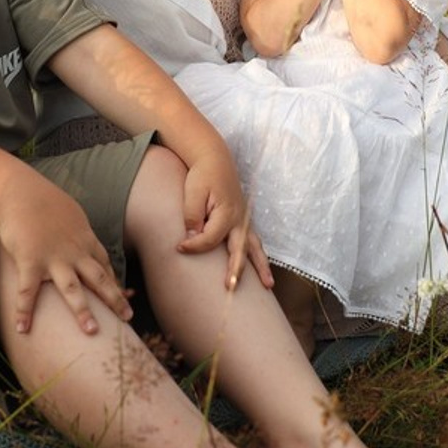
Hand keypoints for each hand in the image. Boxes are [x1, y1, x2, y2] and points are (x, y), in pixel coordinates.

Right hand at [0, 173, 131, 334]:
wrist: (22, 191)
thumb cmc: (45, 202)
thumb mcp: (72, 215)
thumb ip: (80, 232)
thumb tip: (86, 241)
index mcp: (85, 241)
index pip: (105, 267)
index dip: (116, 285)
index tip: (127, 300)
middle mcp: (74, 252)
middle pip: (99, 279)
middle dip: (114, 300)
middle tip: (127, 319)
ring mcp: (53, 258)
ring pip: (72, 289)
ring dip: (82, 311)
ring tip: (92, 332)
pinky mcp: (30, 260)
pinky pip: (28, 291)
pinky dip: (24, 311)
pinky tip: (22, 329)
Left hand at [177, 149, 274, 290]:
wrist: (214, 158)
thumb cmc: (202, 175)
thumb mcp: (192, 193)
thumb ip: (192, 216)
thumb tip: (192, 238)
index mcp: (226, 213)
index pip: (210, 239)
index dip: (193, 246)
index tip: (178, 247)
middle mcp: (239, 219)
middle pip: (239, 250)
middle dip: (236, 271)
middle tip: (230, 289)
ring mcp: (244, 219)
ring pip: (254, 247)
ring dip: (261, 266)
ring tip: (268, 286)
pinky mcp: (244, 219)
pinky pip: (254, 241)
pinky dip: (259, 255)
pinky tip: (262, 269)